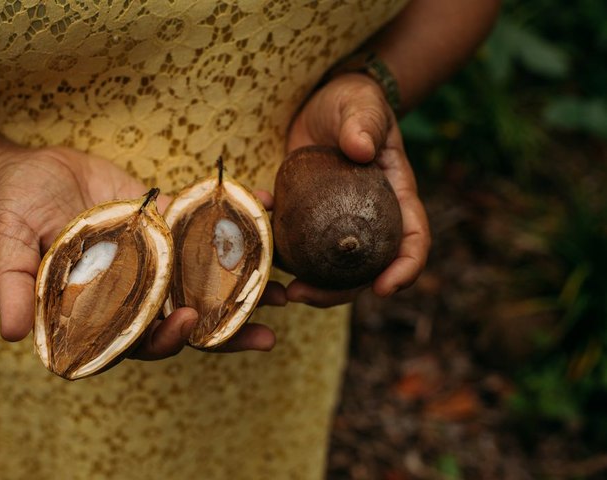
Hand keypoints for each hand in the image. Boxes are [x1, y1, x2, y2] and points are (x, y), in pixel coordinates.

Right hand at [0, 145, 275, 356]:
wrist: (30, 169)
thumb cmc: (11, 211)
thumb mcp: (8, 246)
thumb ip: (14, 287)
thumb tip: (11, 334)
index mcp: (99, 309)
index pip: (136, 338)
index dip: (163, 339)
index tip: (187, 324)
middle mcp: (134, 290)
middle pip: (183, 318)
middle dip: (225, 329)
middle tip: (267, 331)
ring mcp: (156, 258)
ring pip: (203, 279)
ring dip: (244, 286)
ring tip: (286, 288)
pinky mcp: (167, 223)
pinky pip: (202, 228)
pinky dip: (236, 222)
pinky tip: (269, 210)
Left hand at [284, 73, 430, 306]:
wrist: (322, 105)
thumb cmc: (353, 103)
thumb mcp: (362, 106)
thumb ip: (364, 123)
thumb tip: (360, 149)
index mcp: (396, 197)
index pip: (412, 239)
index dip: (404, 268)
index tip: (384, 288)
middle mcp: (370, 220)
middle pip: (364, 269)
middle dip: (338, 293)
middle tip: (302, 295)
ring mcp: (337, 225)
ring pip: (329, 269)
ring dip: (306, 285)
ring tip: (280, 290)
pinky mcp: (308, 220)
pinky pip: (296, 245)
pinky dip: (278, 250)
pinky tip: (257, 240)